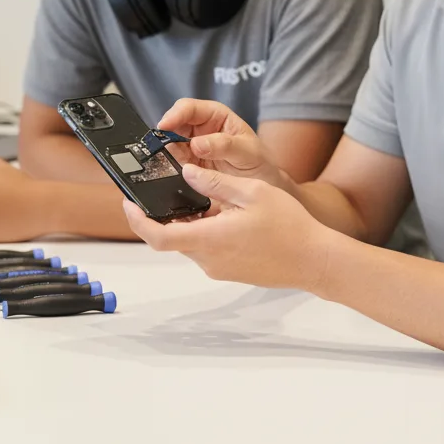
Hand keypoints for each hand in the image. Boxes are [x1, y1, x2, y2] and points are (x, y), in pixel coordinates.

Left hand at [122, 162, 332, 291]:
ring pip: (191, 242)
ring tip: (205, 197)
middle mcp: (209, 259)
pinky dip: (205, 231)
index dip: (137, 221)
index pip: (158, 236)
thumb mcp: (251, 192)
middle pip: (172, 237)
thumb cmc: (289, 227)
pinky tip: (224, 214)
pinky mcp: (230, 271)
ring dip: (190, 222)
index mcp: (209, 238)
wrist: (314, 260)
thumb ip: (215, 182)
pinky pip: (207, 249)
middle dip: (165, 215)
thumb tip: (187, 172)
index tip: (128, 203)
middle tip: (167, 189)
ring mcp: (219, 268)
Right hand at [157, 98, 284, 188]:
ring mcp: (191, 149)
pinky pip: (172, 164)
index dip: (175, 114)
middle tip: (156, 146)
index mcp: (216, 116)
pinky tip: (165, 173)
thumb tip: (196, 144)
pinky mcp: (188, 168)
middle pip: (174, 125)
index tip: (165, 125)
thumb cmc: (259, 163)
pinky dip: (166, 168)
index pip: (190, 108)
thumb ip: (224, 145)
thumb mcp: (247, 152)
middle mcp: (200, 130)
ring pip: (169, 145)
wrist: (264, 188)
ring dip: (162, 152)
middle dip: (163, 134)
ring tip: (159, 161)